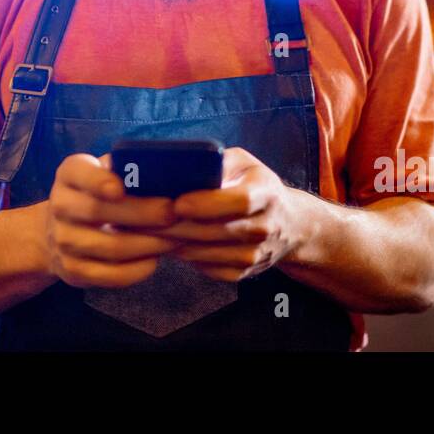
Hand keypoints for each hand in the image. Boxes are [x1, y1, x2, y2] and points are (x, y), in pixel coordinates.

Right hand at [42, 153, 179, 288]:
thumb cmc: (98, 193)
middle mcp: (60, 206)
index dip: (97, 181)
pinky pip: (111, 275)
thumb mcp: (104, 172)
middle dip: (142, 213)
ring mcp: (64, 241)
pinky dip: (138, 269)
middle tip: (172, 214)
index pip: (78, 173)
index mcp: (69, 174)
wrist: (61, 229)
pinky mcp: (73, 270)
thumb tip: (162, 170)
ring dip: (148, 243)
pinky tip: (155, 258)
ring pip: (110, 247)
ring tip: (174, 237)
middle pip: (98, 211)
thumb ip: (125, 168)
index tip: (119, 189)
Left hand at [149, 147, 310, 281]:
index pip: (240, 201)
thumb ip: (217, 162)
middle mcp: (266, 225)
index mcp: (267, 192)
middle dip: (178, 226)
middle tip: (144, 220)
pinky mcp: (246, 272)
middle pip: (218, 231)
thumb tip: (181, 166)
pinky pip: (210, 269)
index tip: (177, 203)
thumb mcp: (243, 163)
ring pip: (210, 254)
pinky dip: (187, 259)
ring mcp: (257, 253)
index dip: (207, 204)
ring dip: (176, 244)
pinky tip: (169, 245)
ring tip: (148, 233)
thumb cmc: (255, 185)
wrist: (289, 224)